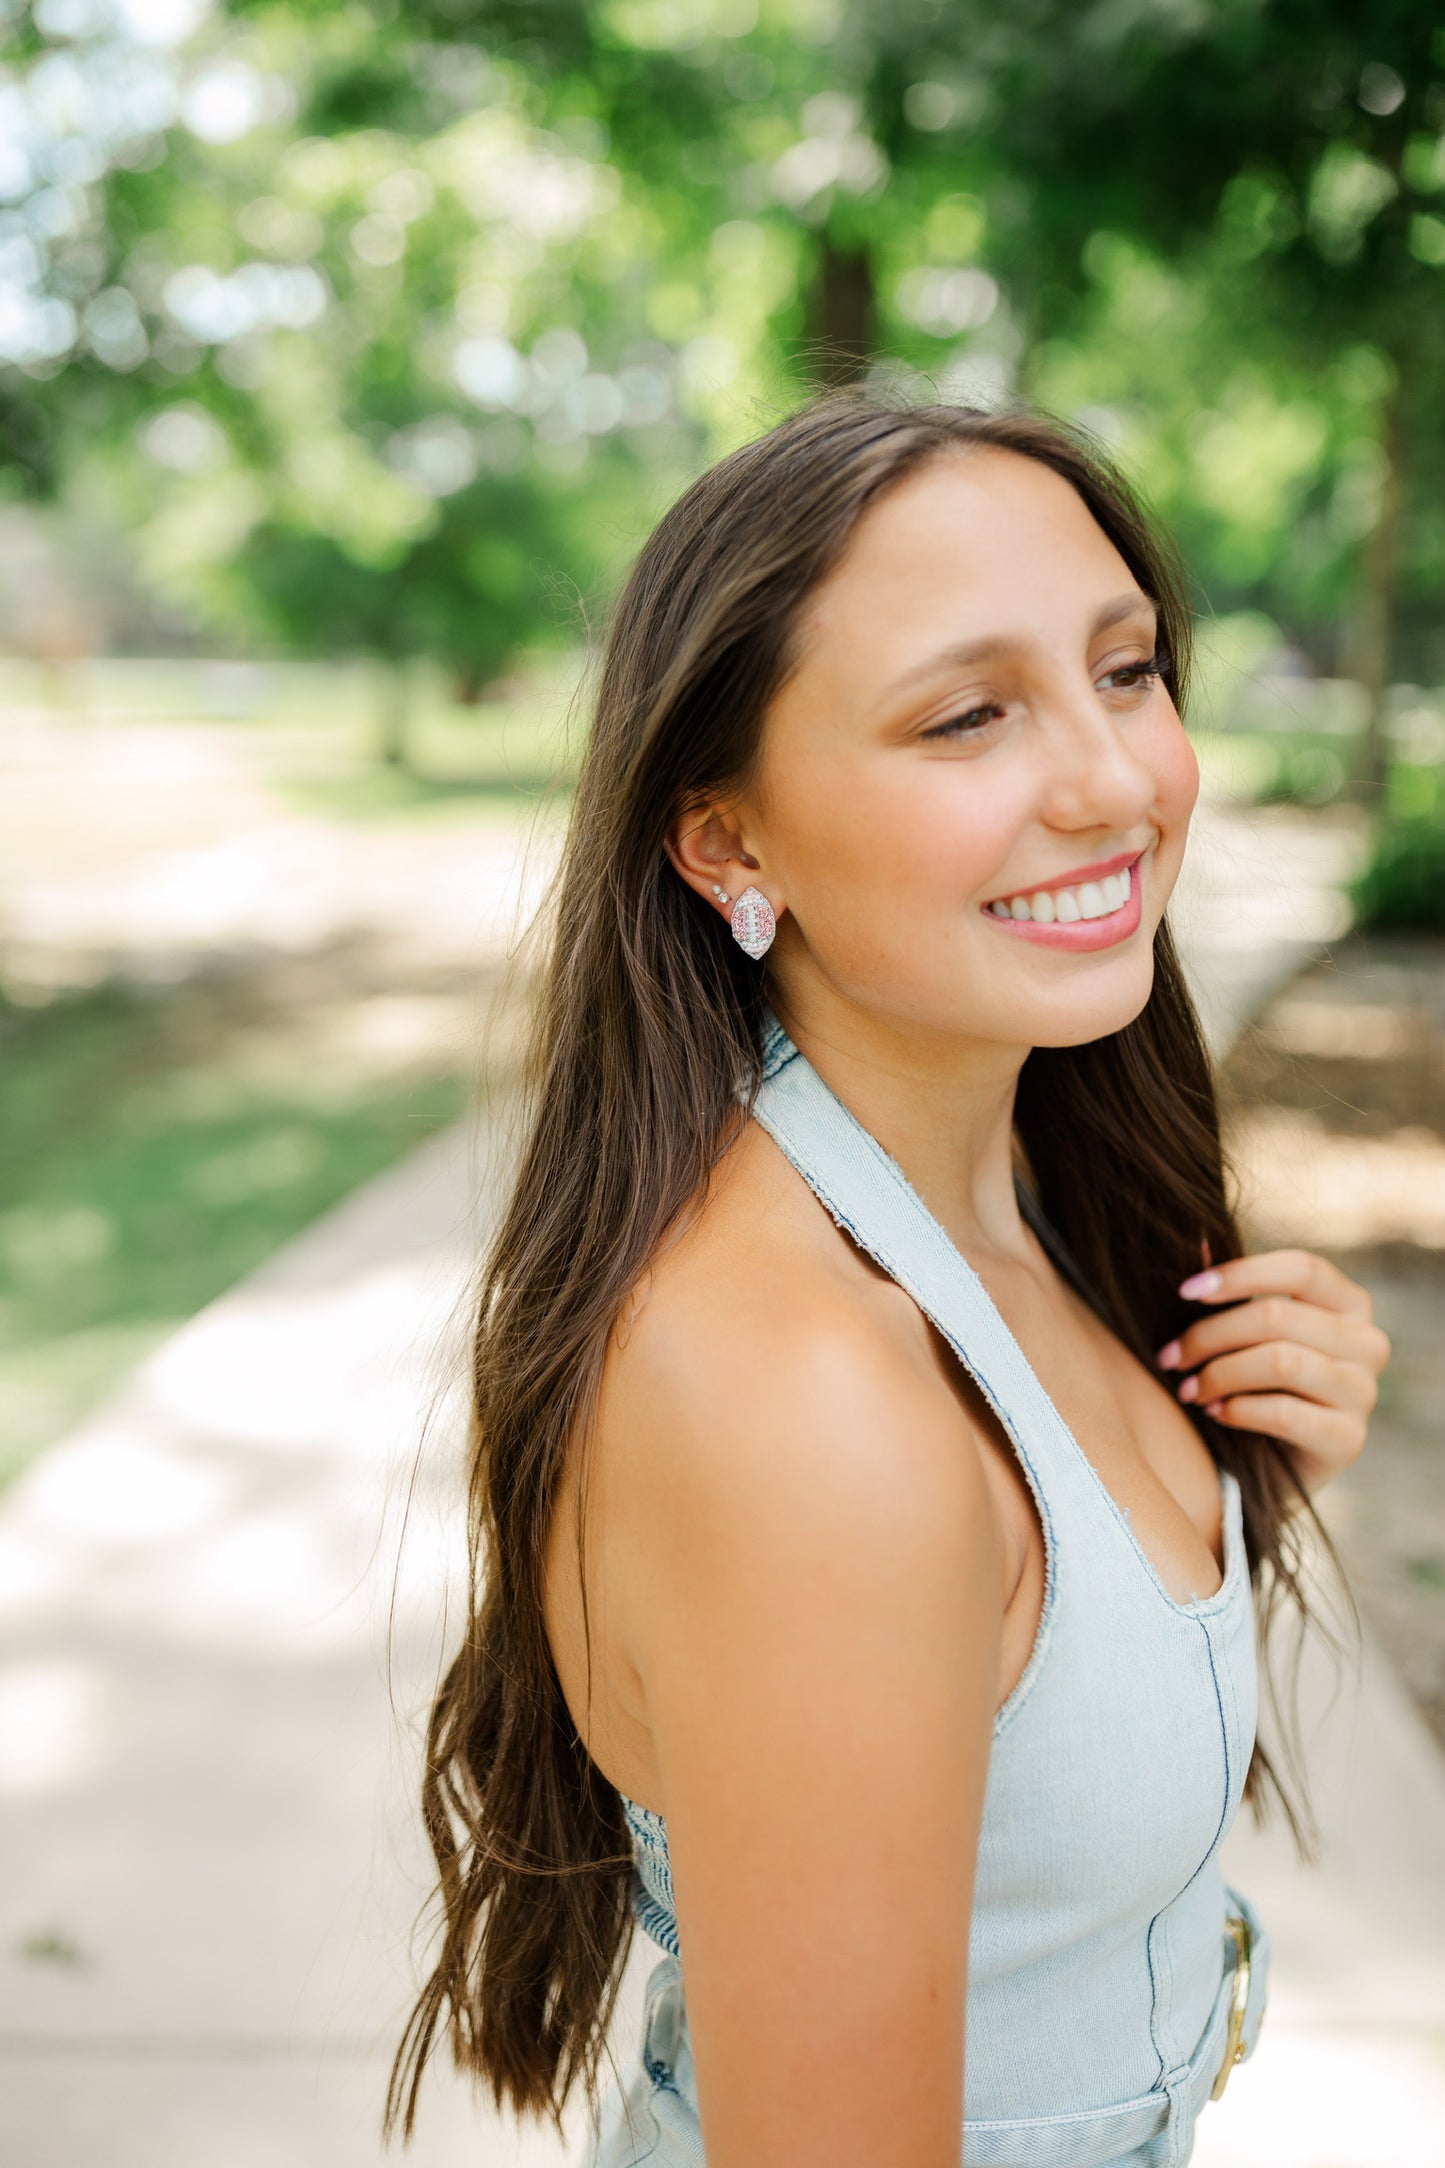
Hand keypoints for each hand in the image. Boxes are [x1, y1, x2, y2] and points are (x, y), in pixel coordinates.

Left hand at [1155, 1249, 1391, 1498]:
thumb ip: (1228, 1289)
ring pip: (1279, 1361)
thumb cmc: (1254, 1383)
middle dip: (1210, 1334)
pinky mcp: (1349, 1439)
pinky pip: (1283, 1412)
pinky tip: (1214, 1412)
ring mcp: (1364, 1392)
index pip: (1301, 1268)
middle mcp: (1368, 1342)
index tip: (1185, 1292)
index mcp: (1349, 1304)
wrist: (1269, 1466)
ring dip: (1218, 1374)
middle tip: (1170, 1357)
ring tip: (1188, 1389)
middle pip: (1278, 1316)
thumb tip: (1196, 1235)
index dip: (1240, 1274)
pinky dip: (1236, 1409)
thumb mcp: (1243, 1333)